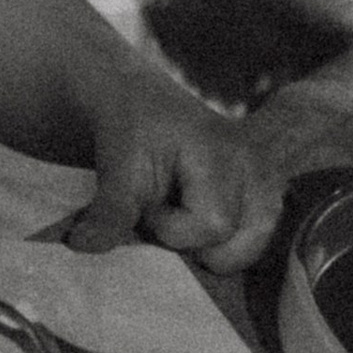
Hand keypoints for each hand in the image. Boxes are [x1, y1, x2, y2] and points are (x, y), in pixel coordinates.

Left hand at [73, 83, 279, 272]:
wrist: (144, 101)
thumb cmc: (133, 128)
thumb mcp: (118, 164)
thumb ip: (109, 210)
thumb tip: (83, 246)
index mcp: (226, 152)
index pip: (213, 224)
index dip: (170, 226)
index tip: (148, 202)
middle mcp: (257, 166)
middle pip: (233, 244)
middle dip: (190, 240)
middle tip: (167, 208)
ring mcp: (269, 181)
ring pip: (248, 250)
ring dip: (211, 248)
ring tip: (186, 215)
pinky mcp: (270, 194)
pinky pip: (253, 243)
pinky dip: (227, 244)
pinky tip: (202, 219)